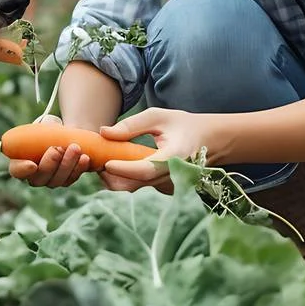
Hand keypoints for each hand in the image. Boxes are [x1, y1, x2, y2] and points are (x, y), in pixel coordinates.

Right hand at [7, 114, 92, 187]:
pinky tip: (85, 157)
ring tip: (75, 148)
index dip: (22, 170)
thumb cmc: (50, 129)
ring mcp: (50, 181)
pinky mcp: (65, 181)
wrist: (67, 135)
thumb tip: (48, 124)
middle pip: (38, 179)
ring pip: (56, 181)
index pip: (16, 171)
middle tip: (58, 148)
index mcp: (20, 162)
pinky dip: (78, 168)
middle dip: (50, 164)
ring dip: (67, 164)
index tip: (32, 164)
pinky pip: (71, 179)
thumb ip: (42, 126)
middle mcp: (33, 176)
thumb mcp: (43, 124)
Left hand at [96, 107, 212, 193]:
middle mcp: (171, 176)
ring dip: (115, 178)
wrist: (208, 141)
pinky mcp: (161, 188)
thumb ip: (131, 125)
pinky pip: (138, 187)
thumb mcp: (158, 117)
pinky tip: (114, 165)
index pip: (146, 169)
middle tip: (96, 160)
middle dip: (112, 176)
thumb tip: (103, 133)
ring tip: (102, 160)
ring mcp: (167, 185)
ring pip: (134, 188)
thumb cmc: (182, 125)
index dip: (124, 168)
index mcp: (174, 156)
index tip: (106, 162)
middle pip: (136, 184)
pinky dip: (123, 179)